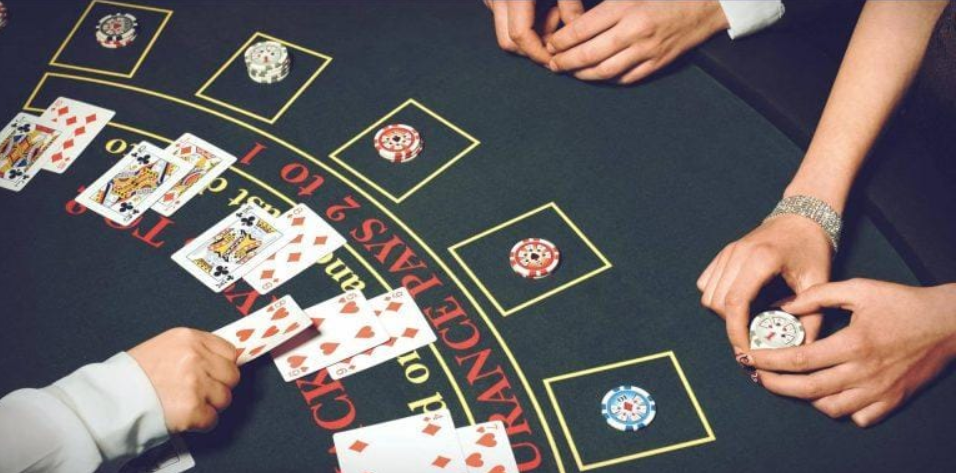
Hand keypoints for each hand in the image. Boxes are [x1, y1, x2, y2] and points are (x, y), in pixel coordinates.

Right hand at [129, 328, 239, 432]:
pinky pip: (212, 419)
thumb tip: (221, 361)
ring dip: (210, 405)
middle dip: (219, 386)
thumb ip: (193, 351)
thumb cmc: (133, 374)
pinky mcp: (192, 409)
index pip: (229, 351)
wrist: (110, 398)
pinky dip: (201, 422)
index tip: (216, 374)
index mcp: (189, 339)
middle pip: (232, 376)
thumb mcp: (164, 347)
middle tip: (200, 392)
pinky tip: (185, 416)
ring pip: (225, 398)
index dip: (223, 365)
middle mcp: (195, 358)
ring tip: (188, 404)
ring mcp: (195, 384)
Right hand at [484, 0, 583, 64]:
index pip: (520, 37)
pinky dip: (524, 22)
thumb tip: (578, 37)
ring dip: (530, 34)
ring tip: (553, 12)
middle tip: (557, 37)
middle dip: (533, 48)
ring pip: (505, 32)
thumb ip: (570, 5)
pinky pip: (505, 19)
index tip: (556, 60)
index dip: (539, 53)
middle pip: (508, 41)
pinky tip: (541, 7)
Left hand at [546, 1, 728, 83]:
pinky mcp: (657, 63)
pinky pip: (624, 78)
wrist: (705, 5)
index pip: (581, 29)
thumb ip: (603, 5)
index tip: (549, 44)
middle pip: (588, 54)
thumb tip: (572, 21)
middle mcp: (634, 30)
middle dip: (565, 62)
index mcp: (625, 6)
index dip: (560, 41)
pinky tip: (594, 76)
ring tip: (569, 72)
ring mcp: (646, 50)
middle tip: (552, 64)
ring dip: (581, 74)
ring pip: (604, 71)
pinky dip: (606, 79)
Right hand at [697, 214, 832, 352]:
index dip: (736, 332)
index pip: (735, 302)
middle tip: (755, 334)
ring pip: (708, 296)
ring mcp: (727, 253)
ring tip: (751, 317)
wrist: (802, 219)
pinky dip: (718, 300)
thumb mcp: (818, 283)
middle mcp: (737, 254)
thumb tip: (801, 352)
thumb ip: (811, 318)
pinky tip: (741, 302)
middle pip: (717, 303)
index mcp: (761, 259)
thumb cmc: (812, 249)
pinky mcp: (723, 254)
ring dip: (725, 314)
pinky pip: (708, 285)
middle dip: (732, 325)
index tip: (745, 351)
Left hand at [739, 280, 955, 426]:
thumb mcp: (858, 288)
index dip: (768, 360)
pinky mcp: (892, 401)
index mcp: (854, 344)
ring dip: (805, 397)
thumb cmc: (902, 302)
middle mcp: (865, 372)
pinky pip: (857, 417)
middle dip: (774, 384)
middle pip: (807, 389)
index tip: (747, 356)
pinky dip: (838, 408)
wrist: (949, 323)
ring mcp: (880, 391)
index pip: (799, 360)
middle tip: (756, 374)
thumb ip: (817, 296)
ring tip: (791, 381)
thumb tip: (783, 306)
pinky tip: (829, 392)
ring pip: (830, 408)